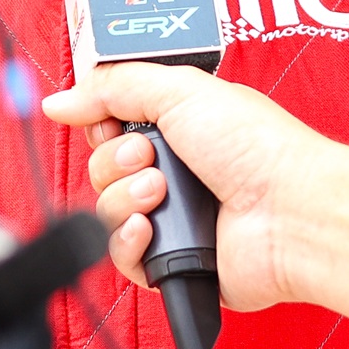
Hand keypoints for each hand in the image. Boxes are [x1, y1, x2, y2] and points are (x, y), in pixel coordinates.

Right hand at [40, 62, 337, 311]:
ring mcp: (173, 219)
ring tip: (160, 193)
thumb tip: (60, 101)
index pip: (109, 128)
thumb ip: (113, 87)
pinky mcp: (173, 262)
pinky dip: (128, 242)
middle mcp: (174, 173)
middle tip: (150, 158)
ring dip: (123, 199)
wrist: (288, 211)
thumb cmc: (256, 147)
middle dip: (115, 162)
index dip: (102, 126)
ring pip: (105, 212)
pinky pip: (121, 257)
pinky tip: (149, 229)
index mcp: (178, 128)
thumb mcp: (180, 90)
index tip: (115, 123)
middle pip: (100, 169)